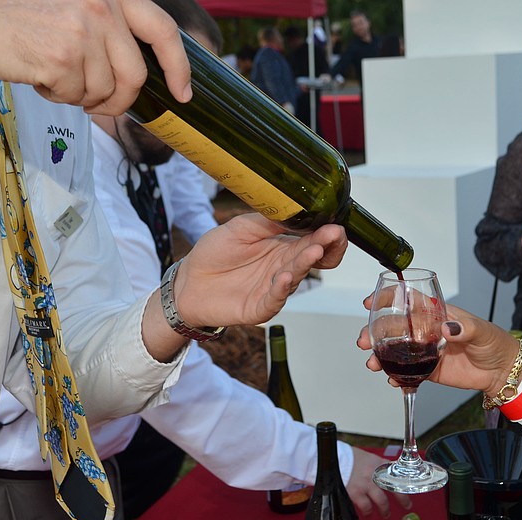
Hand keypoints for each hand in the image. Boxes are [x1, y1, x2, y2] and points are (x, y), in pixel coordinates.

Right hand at [0, 0, 191, 113]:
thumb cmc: (10, 14)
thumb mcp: (69, 5)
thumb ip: (107, 26)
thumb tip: (138, 71)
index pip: (163, 28)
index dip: (178, 67)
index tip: (183, 92)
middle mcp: (101, 3)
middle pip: (135, 75)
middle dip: (119, 100)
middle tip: (97, 103)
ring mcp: (83, 29)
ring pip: (106, 92)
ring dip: (82, 96)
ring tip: (51, 74)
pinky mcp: (63, 57)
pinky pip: (76, 97)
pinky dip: (57, 96)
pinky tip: (35, 74)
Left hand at [174, 213, 346, 327]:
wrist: (188, 281)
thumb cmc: (214, 253)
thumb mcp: (242, 227)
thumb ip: (269, 220)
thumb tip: (297, 209)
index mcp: (282, 247)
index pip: (314, 240)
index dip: (327, 234)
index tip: (333, 225)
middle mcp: (283, 268)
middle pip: (311, 258)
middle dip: (324, 246)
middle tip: (332, 234)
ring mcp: (273, 289)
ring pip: (296, 277)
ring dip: (305, 264)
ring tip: (312, 251)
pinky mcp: (259, 308)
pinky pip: (275, 300)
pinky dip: (281, 289)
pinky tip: (284, 277)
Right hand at [347, 447, 411, 517]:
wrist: (334, 458)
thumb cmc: (349, 458)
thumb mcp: (368, 457)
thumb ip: (378, 466)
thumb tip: (386, 472)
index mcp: (379, 464)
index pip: (398, 475)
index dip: (405, 484)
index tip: (410, 490)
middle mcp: (376, 474)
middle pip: (394, 489)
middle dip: (403, 499)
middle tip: (407, 505)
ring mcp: (366, 484)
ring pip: (382, 502)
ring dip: (385, 510)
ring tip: (386, 514)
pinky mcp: (356, 493)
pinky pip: (366, 507)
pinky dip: (368, 512)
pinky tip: (368, 514)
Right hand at [358, 302, 521, 397]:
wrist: (502, 371)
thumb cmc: (494, 342)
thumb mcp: (481, 330)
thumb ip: (464, 328)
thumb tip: (446, 328)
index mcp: (436, 314)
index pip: (408, 300)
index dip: (388, 299)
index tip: (370, 303)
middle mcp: (426, 330)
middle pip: (393, 327)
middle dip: (374, 332)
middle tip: (365, 341)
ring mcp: (425, 351)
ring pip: (395, 350)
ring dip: (380, 356)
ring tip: (373, 364)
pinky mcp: (428, 370)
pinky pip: (407, 373)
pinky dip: (396, 377)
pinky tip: (393, 381)